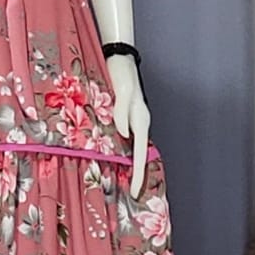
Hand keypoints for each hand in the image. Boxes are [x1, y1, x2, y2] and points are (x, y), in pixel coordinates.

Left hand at [106, 55, 148, 196]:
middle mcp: (138, 123)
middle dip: (135, 176)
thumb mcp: (122, 90)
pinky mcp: (123, 118)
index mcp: (141, 120)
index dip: (137, 174)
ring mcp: (131, 121)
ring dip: (127, 167)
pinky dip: (121, 155)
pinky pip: (123, 142)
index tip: (133, 192)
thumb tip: (123, 134)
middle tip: (130, 196)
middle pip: (139, 155)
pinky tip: (113, 163)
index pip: (140, 153)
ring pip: (131, 150)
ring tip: (122, 186)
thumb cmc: (121, 73)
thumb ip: (121, 111)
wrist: (118, 58)